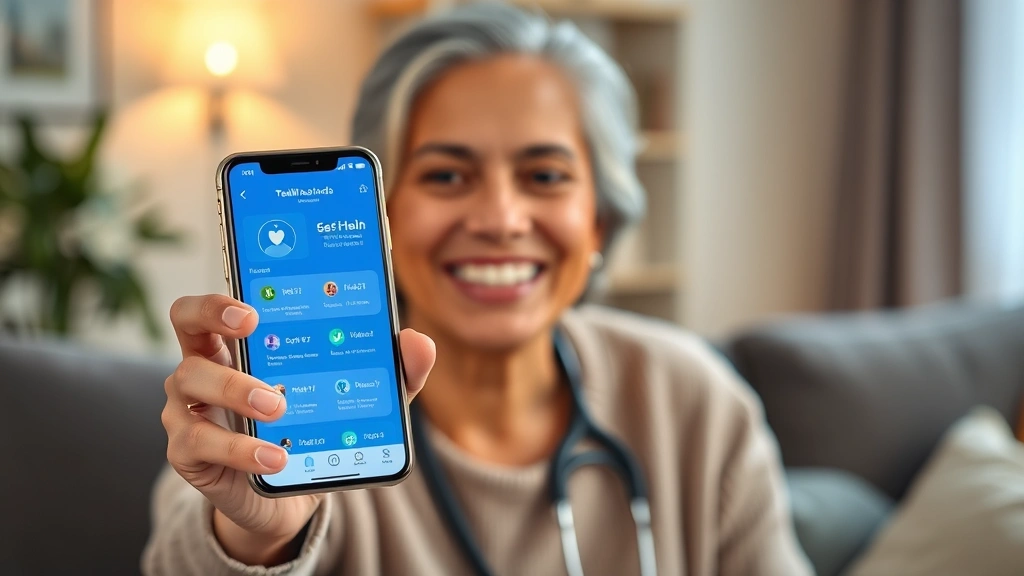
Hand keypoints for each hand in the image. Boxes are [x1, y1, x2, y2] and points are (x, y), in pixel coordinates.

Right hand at [161, 294, 434, 565]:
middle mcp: (204, 367)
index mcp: (236, 343)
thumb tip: (418, 343)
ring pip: (190, 380)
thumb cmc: (311, 431)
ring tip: (279, 405)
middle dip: (214, 314)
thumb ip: (388, 372)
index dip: (223, 295)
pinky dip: (241, 448)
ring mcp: (188, 409)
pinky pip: (200, 442)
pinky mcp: (188, 453)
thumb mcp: (354, 400)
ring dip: (236, 388)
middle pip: (185, 322)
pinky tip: (277, 455)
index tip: (256, 303)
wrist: (288, 497)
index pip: (214, 303)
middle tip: (253, 325)